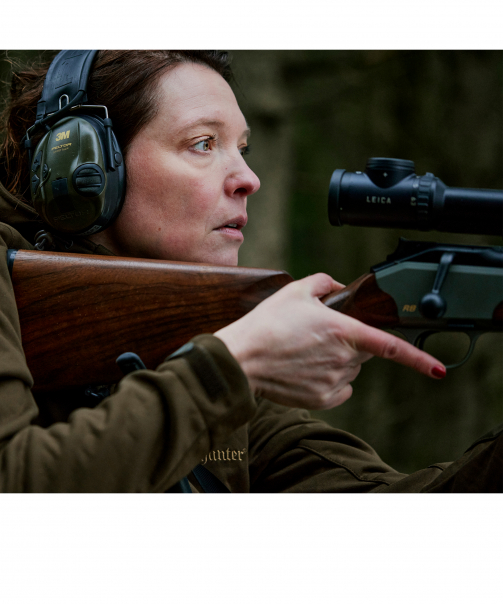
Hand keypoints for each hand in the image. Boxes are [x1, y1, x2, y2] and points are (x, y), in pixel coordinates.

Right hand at [214, 273, 445, 409]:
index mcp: (342, 331)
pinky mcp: (321, 398)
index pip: (389, 345)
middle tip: (319, 335)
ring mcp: (333, 381)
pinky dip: (330, 379)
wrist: (242, 358)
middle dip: (350, 342)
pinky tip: (306, 369)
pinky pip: (339, 388)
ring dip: (337, 360)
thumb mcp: (294, 291)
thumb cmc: (266, 324)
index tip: (438, 369)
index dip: (418, 358)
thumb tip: (336, 286)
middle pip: (363, 352)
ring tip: (304, 351)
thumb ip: (322, 282)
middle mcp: (343, 359)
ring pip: (350, 369)